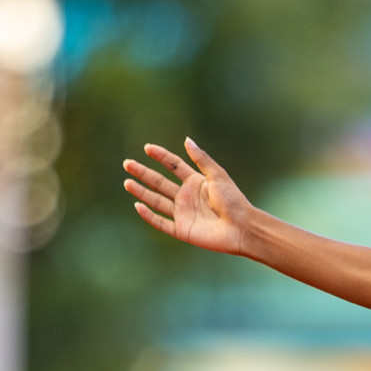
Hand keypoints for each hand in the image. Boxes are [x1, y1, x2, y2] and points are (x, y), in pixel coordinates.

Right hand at [123, 139, 252, 254]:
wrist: (242, 228)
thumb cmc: (234, 201)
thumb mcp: (217, 176)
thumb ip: (201, 159)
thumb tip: (187, 140)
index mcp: (196, 182)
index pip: (174, 167)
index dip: (161, 157)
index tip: (148, 148)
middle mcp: (187, 197)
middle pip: (160, 182)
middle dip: (143, 173)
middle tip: (127, 163)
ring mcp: (183, 214)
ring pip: (157, 201)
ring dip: (141, 192)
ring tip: (127, 182)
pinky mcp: (182, 230)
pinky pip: (161, 222)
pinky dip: (149, 216)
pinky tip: (138, 205)